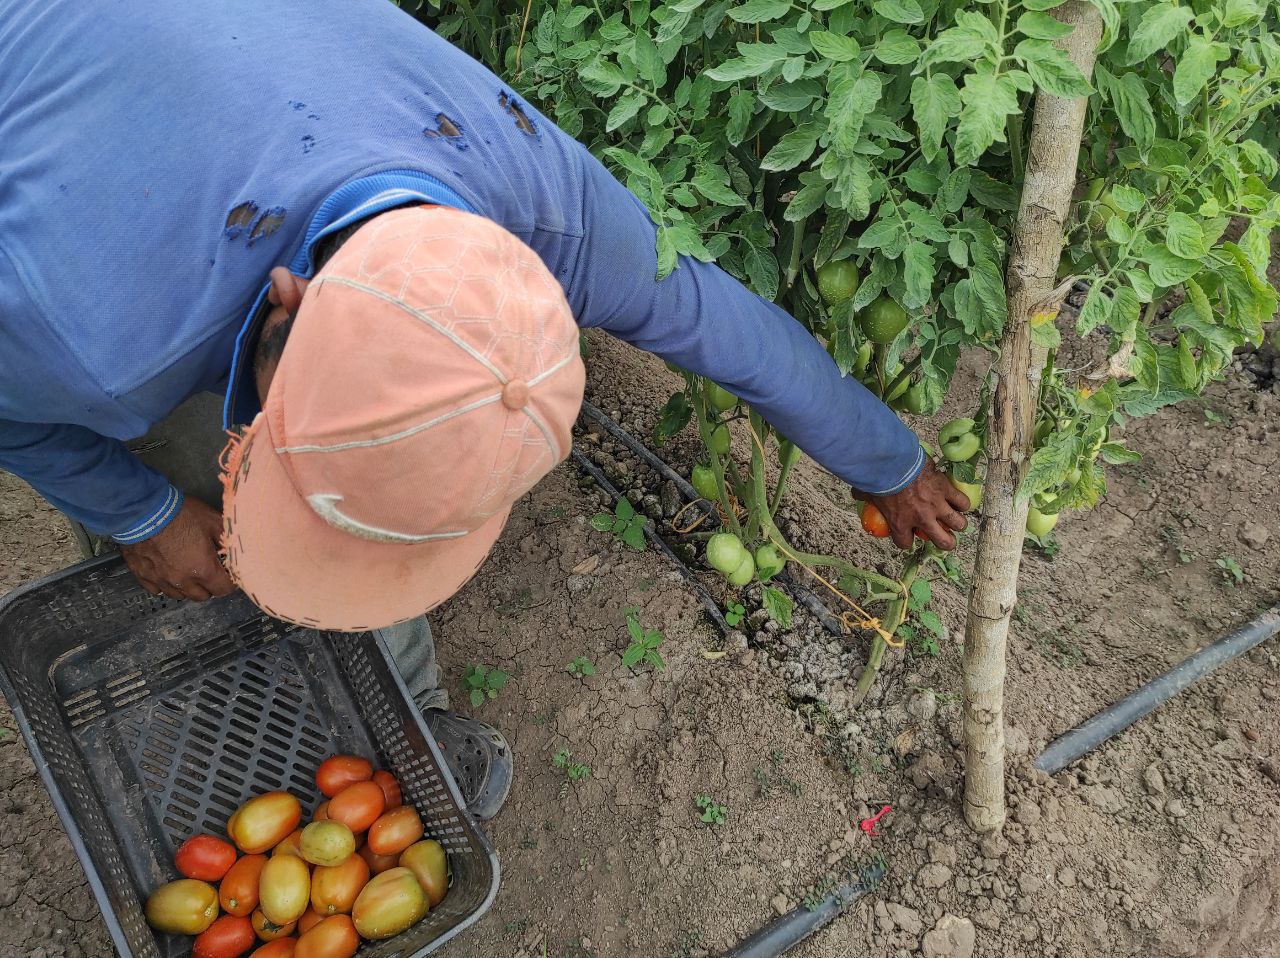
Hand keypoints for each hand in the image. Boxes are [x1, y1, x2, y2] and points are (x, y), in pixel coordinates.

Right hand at [119, 498, 235, 599]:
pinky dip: (164, 584)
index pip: (223, 589)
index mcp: (203, 569)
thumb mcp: (212, 520)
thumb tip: (232, 549)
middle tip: (209, 570)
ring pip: (179, 595)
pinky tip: (166, 571)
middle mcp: (182, 580)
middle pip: (202, 596)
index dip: (228, 581)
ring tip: (187, 570)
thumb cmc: (179, 513)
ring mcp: (161, 580)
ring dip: (186, 586)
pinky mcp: (143, 576)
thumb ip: (225, 539)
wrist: (143, 510)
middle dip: (209, 585)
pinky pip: (156, 589)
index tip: (227, 574)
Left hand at [862, 459, 970, 550]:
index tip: (906, 536)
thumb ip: (864, 497)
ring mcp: (937, 505)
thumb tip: (857, 493)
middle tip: (945, 538)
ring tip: (956, 520)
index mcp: (900, 523)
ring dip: (957, 523)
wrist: (893, 461)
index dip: (905, 541)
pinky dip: (963, 503)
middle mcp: (922, 519)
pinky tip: (960, 502)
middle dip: (946, 542)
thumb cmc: (877, 477)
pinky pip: (963, 502)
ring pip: (958, 524)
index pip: (905, 543)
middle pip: (944, 542)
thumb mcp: (867, 492)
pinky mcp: (946, 489)